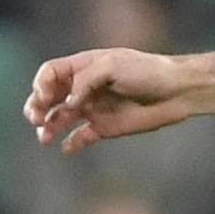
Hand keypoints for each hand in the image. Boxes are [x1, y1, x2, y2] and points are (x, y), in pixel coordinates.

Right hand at [25, 47, 214, 152]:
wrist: (178, 91)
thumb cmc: (147, 71)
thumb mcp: (113, 65)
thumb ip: (85, 81)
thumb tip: (68, 103)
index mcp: (83, 67)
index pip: (50, 74)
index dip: (41, 85)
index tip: (46, 97)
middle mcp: (84, 88)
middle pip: (49, 97)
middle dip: (36, 107)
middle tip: (36, 119)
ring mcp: (94, 108)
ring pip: (61, 118)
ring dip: (48, 127)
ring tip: (44, 138)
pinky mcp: (105, 127)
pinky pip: (81, 137)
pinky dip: (71, 144)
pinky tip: (66, 148)